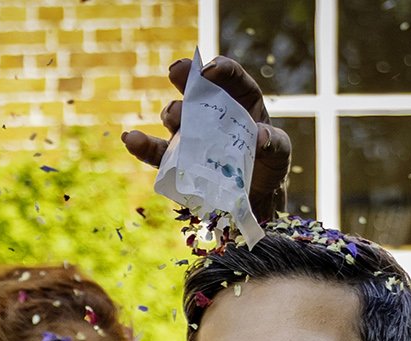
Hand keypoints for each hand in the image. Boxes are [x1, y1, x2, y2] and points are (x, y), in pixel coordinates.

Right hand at [120, 56, 294, 223]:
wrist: (254, 199)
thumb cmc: (269, 167)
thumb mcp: (279, 154)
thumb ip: (275, 143)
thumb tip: (261, 137)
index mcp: (241, 102)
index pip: (230, 78)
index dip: (220, 70)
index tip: (210, 71)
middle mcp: (212, 114)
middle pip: (197, 90)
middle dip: (186, 78)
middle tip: (176, 71)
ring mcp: (193, 135)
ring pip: (177, 117)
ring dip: (172, 113)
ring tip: (174, 117)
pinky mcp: (178, 160)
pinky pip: (157, 153)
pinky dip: (142, 145)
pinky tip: (131, 138)